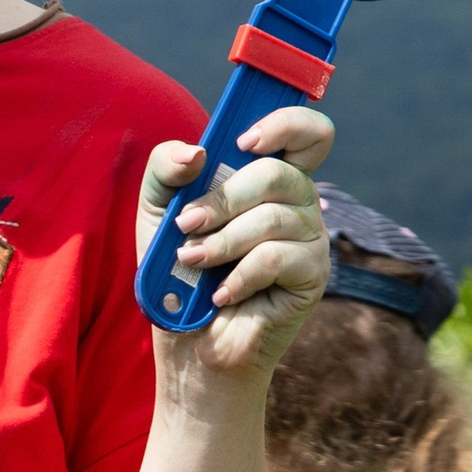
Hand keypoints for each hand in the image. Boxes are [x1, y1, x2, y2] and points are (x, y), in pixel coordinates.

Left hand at [136, 108, 330, 378]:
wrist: (191, 347)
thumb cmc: (179, 275)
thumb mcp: (158, 213)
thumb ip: (166, 169)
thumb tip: (197, 153)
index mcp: (270, 179)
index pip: (309, 134)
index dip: (285, 124)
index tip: (242, 142)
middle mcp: (299, 203)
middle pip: (277, 173)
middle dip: (223, 198)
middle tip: (187, 226)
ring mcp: (311, 239)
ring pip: (273, 218)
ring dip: (222, 242)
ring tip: (194, 263)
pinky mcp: (313, 276)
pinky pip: (277, 258)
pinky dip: (238, 275)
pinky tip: (220, 294)